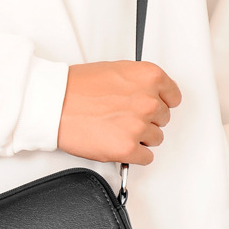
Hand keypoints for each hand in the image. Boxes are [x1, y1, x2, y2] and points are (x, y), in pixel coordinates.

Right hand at [57, 60, 180, 165]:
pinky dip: (133, 154)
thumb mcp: (116, 70)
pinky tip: (117, 142)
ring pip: (155, 139)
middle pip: (163, 119)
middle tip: (124, 116)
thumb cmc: (76, 86)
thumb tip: (149, 94)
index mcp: (148, 77)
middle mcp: (148, 100)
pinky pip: (146, 157)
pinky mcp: (128, 148)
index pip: (173, 96)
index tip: (153, 106)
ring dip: (139, 136)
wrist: (54, 103)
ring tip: (116, 128)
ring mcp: (139, 126)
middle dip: (146, 119)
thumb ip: (138, 82)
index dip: (161, 102)